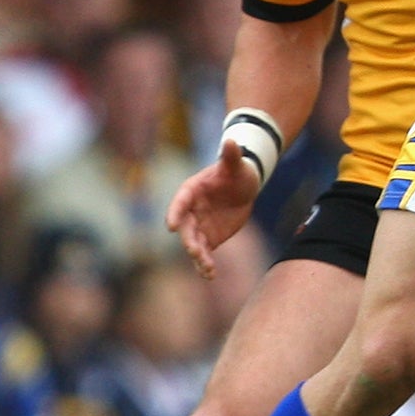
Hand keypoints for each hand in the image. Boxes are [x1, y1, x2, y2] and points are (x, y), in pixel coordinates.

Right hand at [166, 138, 262, 277]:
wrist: (243, 186)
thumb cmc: (236, 172)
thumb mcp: (236, 164)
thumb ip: (231, 155)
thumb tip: (232, 140)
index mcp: (191, 191)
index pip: (180, 202)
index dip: (175, 213)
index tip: (171, 225)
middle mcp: (190, 210)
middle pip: (185, 227)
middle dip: (188, 239)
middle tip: (195, 251)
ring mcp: (198, 225)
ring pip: (194, 243)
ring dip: (198, 256)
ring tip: (207, 269)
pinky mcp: (209, 237)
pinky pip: (205, 252)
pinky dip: (206, 264)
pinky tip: (210, 275)